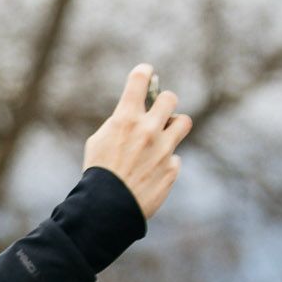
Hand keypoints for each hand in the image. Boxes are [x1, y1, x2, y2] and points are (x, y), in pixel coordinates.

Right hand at [82, 64, 192, 218]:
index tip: (146, 72)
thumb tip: (133, 114)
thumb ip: (119, 123)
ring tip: (164, 137)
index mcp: (125, 119)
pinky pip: (174, 157)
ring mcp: (163, 149)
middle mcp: (148, 129)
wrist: (107, 208)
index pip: (139, 80)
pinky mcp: (172, 168)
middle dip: (164, 102)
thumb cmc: (98, 174)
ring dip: (174, 126)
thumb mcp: (98, 142)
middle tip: (159, 111)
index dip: (144, 73)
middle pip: (170, 98)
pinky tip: (151, 173)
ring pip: (183, 122)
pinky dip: (165, 163)